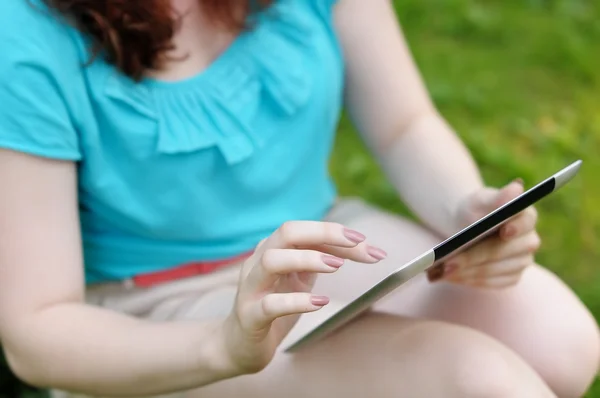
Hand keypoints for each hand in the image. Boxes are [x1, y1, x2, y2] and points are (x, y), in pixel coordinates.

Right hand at [220, 221, 386, 373]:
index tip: (364, 240)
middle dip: (324, 232)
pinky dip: (296, 302)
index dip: (335, 231)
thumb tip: (362, 248)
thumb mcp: (301, 280)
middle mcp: (259, 262)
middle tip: (357, 242)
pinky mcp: (250, 316)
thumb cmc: (275, 306)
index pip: (305, 230)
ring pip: (271, 260)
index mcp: (273, 249)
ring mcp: (251, 288)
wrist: (239, 344)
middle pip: (286, 232)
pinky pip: (270, 304)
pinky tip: (319, 303)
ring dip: (306, 259)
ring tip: (337, 267)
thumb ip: (322, 261)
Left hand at [428, 179, 539, 287]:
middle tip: (448, 263)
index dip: (515, 228)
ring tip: (442, 271)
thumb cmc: (475, 209)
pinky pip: (490, 283)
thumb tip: (516, 188)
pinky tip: (451, 277)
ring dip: (466, 272)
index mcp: (527, 217)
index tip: (503, 232)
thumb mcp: (481, 199)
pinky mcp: (510, 278)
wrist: (467, 226)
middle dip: (473, 257)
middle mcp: (529, 241)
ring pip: (493, 270)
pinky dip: (469, 280)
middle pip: (502, 252)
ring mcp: (521, 262)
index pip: (524, 222)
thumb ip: (498, 196)